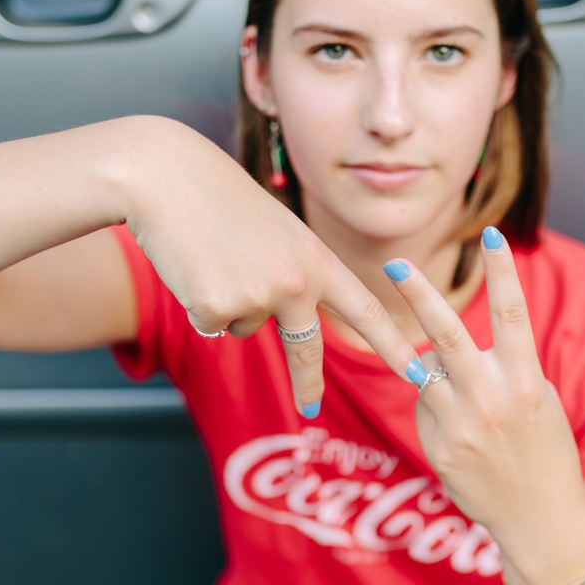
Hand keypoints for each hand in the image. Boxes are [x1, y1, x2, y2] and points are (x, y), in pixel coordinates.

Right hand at [123, 120, 422, 415]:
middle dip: (306, 382)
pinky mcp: (217, 309)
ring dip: (229, 302)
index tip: (417, 373)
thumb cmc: (218, 198)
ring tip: (214, 256)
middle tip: (309, 406)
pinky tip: (193, 266)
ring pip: (246, 326)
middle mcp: (296, 282)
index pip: (365, 310)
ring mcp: (258, 297)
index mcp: (317, 259)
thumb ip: (294, 271)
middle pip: (307, 347)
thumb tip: (286, 322)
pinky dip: (199, 302)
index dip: (392, 346)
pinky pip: (212, 324)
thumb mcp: (277, 231)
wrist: (166, 178)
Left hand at [384, 227, 584, 584]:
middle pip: (448, 335)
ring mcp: (460, 426)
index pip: (514, 314)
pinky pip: (425, 406)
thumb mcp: (537, 400)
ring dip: (431, 364)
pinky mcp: (438, 448)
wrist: (540, 521)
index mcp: (526, 382)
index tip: (493, 232)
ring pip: (427, 370)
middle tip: (396, 264)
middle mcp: (491, 400)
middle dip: (421, 295)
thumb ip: (502, 368)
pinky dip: (437, 406)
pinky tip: (464, 435)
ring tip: (465, 392)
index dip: (502, 271)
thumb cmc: (544, 452)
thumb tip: (446, 346)